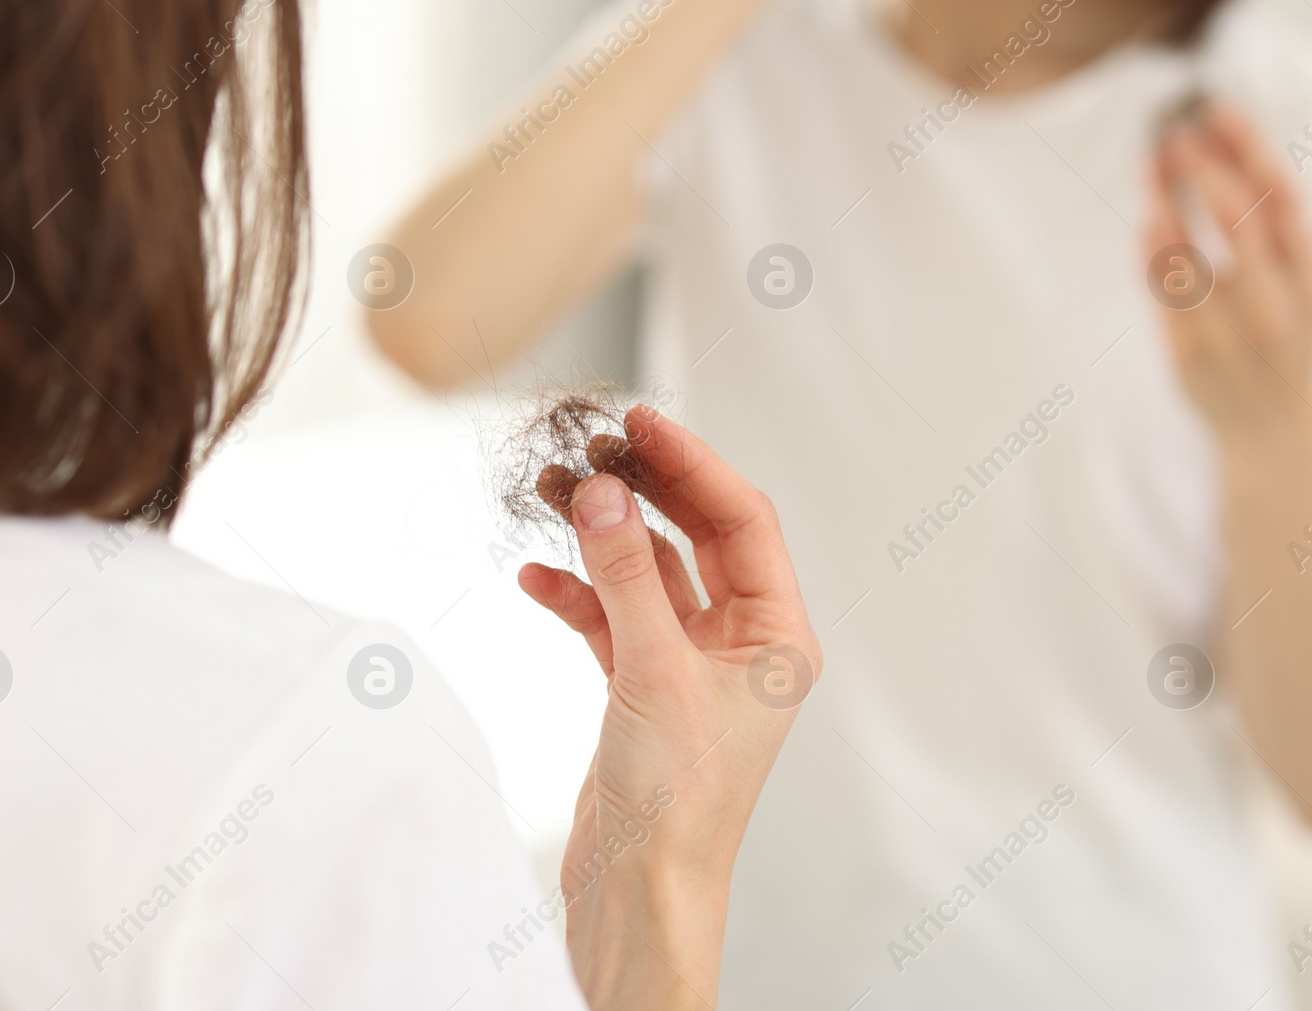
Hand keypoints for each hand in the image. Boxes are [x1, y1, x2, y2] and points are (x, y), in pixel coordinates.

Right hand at [518, 406, 820, 1009]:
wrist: (638, 890)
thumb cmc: (676, 798)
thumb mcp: (652, 669)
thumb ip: (627, 573)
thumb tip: (601, 490)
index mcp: (777, 636)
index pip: (742, 521)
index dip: (693, 464)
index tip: (641, 421)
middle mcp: (742, 643)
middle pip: (696, 536)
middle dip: (643, 490)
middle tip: (594, 444)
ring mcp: (689, 664)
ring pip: (646, 573)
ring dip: (599, 535)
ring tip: (549, 494)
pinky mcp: (642, 688)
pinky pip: (610, 618)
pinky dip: (574, 594)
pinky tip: (533, 577)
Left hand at [1148, 103, 1311, 445]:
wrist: (1272, 433)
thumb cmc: (1281, 340)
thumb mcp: (1298, 284)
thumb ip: (1272, 230)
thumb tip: (1226, 153)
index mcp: (1311, 280)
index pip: (1283, 199)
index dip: (1249, 149)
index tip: (1218, 111)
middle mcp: (1277, 306)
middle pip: (1237, 219)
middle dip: (1203, 169)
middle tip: (1174, 134)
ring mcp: (1232, 336)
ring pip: (1190, 256)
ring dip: (1166, 201)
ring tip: (1151, 164)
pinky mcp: (1190, 360)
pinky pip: (1163, 298)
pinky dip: (1152, 254)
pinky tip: (1146, 221)